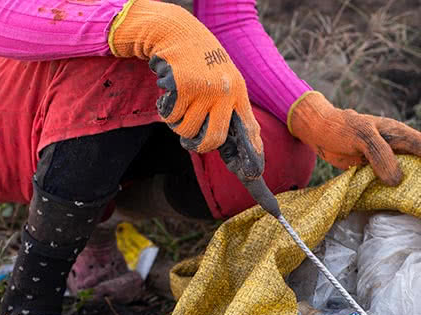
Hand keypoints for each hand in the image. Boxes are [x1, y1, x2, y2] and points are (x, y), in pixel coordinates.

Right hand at [109, 0, 262, 161]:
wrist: (178, 33)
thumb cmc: (202, 61)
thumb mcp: (225, 80)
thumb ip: (232, 108)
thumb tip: (246, 140)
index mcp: (238, 93)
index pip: (248, 130)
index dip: (251, 153)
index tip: (254, 175)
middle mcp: (225, 93)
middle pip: (213, 140)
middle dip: (198, 146)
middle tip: (191, 142)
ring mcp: (203, 90)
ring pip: (187, 130)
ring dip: (178, 124)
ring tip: (180, 105)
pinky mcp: (182, 87)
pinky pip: (171, 116)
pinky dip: (166, 111)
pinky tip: (170, 94)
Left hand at [288, 91, 420, 184]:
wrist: (319, 130)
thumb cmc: (340, 127)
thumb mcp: (360, 136)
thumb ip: (379, 155)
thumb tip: (397, 180)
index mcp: (397, 133)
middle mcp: (397, 146)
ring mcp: (388, 158)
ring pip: (413, 171)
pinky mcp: (376, 169)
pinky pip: (394, 180)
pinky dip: (404, 191)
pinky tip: (411, 203)